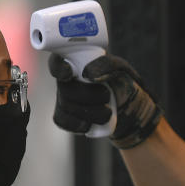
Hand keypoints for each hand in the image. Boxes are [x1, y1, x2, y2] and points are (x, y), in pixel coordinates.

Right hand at [48, 53, 163, 148]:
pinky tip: (90, 124)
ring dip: (90, 112)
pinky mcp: (64, 115)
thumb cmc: (122, 82)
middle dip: (88, 96)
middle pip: (65, 89)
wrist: (127, 108)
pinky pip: (62, 121)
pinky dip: (78, 125)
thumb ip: (106, 65)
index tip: (69, 74)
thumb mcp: (120, 68)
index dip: (59, 68)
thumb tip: (88, 74)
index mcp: (74, 61)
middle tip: (107, 95)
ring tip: (107, 111)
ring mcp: (63, 97)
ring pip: (66, 106)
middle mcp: (65, 79)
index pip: (57, 62)